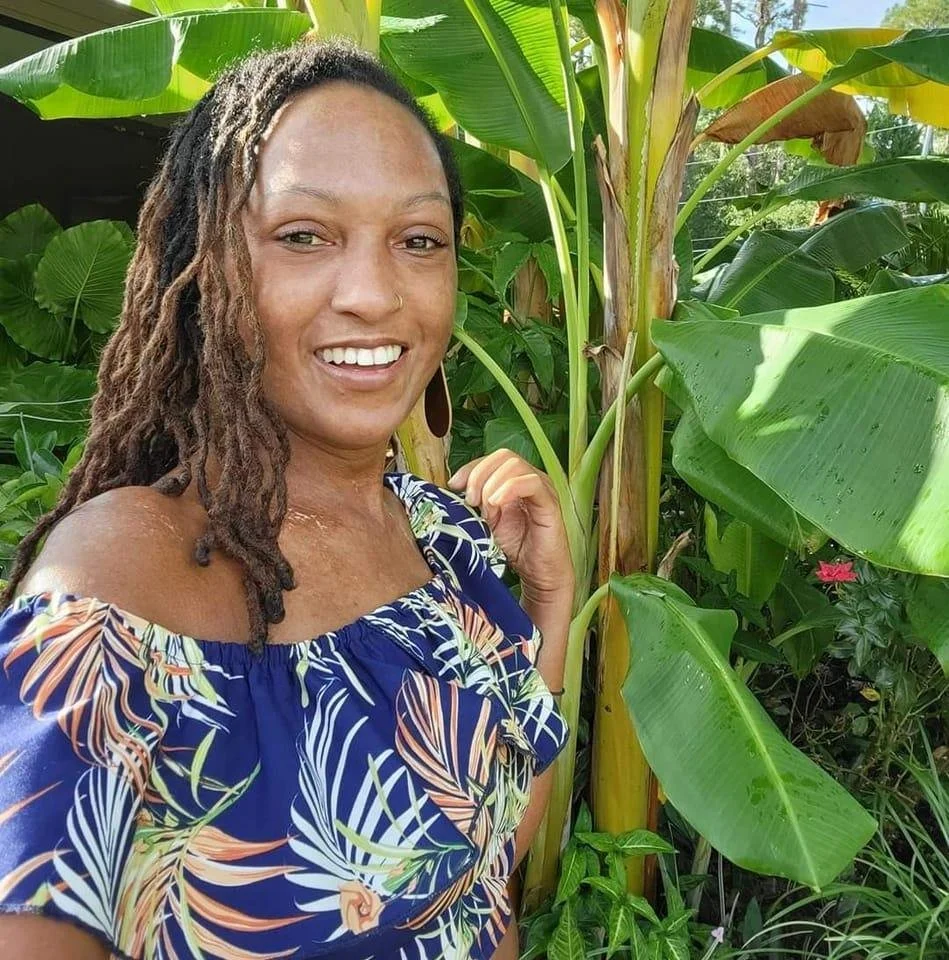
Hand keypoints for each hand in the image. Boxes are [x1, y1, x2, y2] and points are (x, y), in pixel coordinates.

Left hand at [447, 450, 573, 602]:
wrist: (538, 574)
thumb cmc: (515, 548)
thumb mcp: (485, 520)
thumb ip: (473, 502)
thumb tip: (450, 488)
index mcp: (514, 480)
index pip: (492, 458)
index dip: (470, 467)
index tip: (454, 486)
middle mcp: (529, 478)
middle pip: (503, 456)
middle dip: (479, 475)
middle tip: (470, 501)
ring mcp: (542, 488)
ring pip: (515, 465)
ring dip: (492, 485)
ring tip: (486, 510)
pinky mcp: (549, 502)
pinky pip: (531, 482)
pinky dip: (509, 488)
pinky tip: (496, 505)